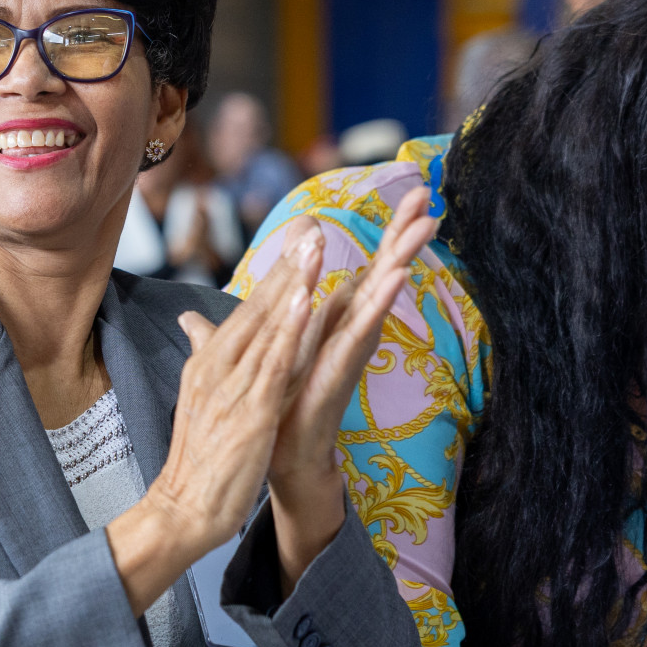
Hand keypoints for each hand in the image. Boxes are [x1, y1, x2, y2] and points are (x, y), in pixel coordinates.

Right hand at [103, 224, 330, 615]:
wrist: (182, 508)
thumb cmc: (198, 456)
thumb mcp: (199, 396)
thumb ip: (204, 354)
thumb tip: (191, 320)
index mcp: (208, 362)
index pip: (248, 310)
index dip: (277, 273)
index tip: (301, 239)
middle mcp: (217, 367)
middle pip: (257, 308)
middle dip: (286, 266)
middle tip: (312, 227)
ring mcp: (232, 389)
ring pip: (266, 328)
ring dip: (290, 285)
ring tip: (314, 249)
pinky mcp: (248, 413)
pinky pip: (271, 366)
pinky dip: (286, 331)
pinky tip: (303, 304)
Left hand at [264, 187, 437, 588]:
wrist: (282, 454)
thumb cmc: (282, 400)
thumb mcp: (267, 343)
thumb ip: (262, 313)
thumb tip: (216, 302)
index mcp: (336, 317)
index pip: (368, 265)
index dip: (390, 230)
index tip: (413, 191)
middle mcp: (350, 329)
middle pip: (383, 272)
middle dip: (405, 233)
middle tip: (431, 194)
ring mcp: (348, 349)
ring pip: (380, 296)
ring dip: (401, 260)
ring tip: (425, 226)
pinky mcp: (340, 370)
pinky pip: (362, 333)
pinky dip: (379, 305)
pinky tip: (398, 279)